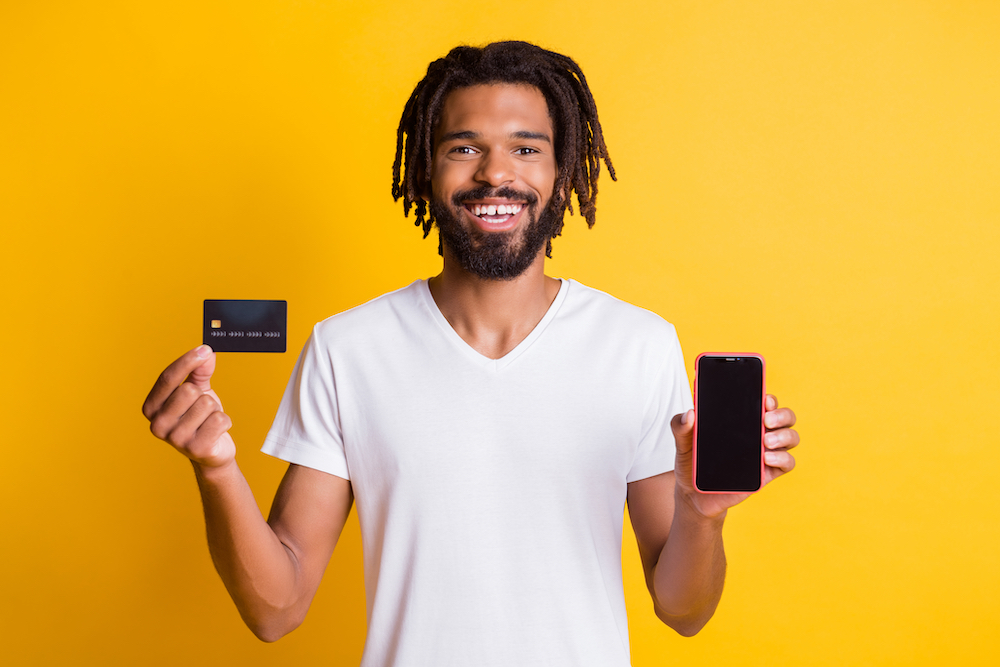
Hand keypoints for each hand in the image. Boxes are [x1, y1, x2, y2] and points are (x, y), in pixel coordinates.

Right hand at [142, 345, 235, 468]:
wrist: (211, 452)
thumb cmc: (200, 418)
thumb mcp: (197, 390)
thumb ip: (199, 370)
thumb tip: (205, 352)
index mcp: (152, 407)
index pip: (167, 378)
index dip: (187, 361)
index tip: (204, 350)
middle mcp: (158, 424)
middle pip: (189, 390)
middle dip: (204, 396)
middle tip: (203, 409)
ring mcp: (175, 439)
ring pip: (207, 404)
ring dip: (215, 410)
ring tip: (208, 421)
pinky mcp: (196, 449)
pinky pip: (219, 420)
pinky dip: (225, 422)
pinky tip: (216, 432)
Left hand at [670, 394, 797, 518]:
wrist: (693, 494)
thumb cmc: (692, 463)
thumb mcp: (683, 442)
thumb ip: (680, 426)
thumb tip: (689, 413)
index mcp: (741, 419)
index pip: (763, 402)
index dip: (769, 397)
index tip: (764, 398)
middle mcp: (758, 432)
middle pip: (784, 416)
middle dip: (782, 414)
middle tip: (766, 419)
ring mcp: (765, 452)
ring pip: (790, 437)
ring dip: (784, 435)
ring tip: (765, 441)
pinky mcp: (767, 473)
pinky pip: (787, 463)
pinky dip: (782, 458)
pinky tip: (766, 458)